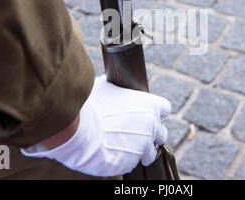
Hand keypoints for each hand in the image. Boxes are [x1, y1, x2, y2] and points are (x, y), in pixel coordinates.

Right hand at [21, 75, 170, 176]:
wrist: (78, 129)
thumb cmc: (91, 104)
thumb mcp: (105, 87)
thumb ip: (116, 89)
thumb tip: (108, 81)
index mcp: (149, 105)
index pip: (165, 108)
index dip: (156, 111)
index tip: (147, 112)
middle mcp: (151, 126)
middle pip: (162, 133)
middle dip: (152, 134)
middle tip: (136, 132)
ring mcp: (142, 147)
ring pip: (150, 152)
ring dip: (140, 150)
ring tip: (123, 145)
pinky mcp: (130, 163)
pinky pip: (130, 162)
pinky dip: (123, 159)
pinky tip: (110, 152)